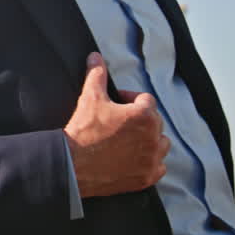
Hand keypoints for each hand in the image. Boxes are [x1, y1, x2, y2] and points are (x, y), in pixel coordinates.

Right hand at [63, 52, 168, 197]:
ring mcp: (152, 159)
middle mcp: (154, 137)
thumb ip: (96, 74)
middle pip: (154, 121)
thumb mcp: (90, 97)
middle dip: (139, 119)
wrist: (73, 164)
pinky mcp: (147, 177)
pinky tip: (134, 158)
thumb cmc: (84, 131)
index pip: (146, 100)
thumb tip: (95, 57)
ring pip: (161, 144)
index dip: (129, 99)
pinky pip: (159, 166)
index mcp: (144, 115)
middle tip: (118, 122)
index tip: (115, 105)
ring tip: (129, 140)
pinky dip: (150, 162)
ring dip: (150, 140)